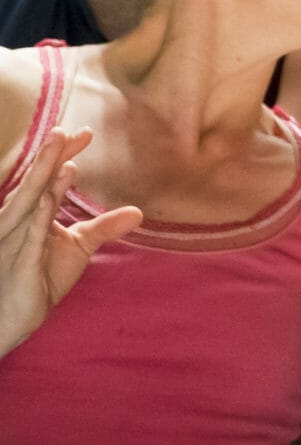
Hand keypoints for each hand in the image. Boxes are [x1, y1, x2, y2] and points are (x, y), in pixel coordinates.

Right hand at [0, 127, 141, 355]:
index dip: (64, 155)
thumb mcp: (77, 248)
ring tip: (61, 157)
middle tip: (64, 130)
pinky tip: (48, 201)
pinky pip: (27, 239)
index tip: (87, 132)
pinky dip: (38, 219)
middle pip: (35, 185)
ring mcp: (14, 243)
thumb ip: (102, 227)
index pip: (48, 178)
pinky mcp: (18, 265)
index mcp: (32, 214)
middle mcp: (18, 223)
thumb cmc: (39, 279)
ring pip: (27, 206)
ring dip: (41, 181)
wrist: (15, 319)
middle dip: (48, 158)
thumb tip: (138, 212)